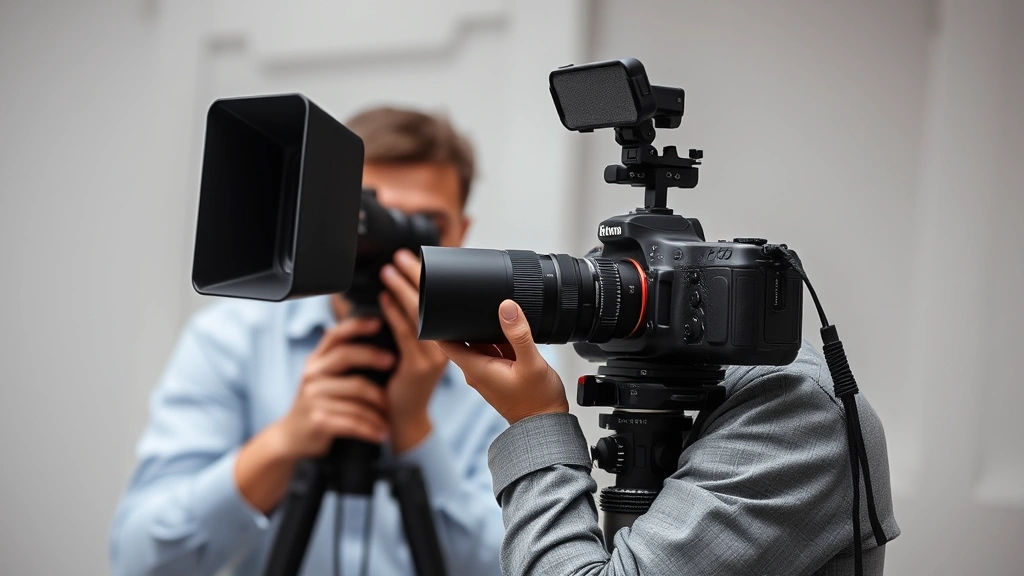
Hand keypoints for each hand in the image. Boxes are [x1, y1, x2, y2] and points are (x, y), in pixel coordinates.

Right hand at [271, 315, 394, 458]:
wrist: (292, 438)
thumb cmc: (318, 405)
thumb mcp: (322, 379)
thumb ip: (339, 361)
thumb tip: (371, 336)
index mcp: (315, 362)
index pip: (335, 336)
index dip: (356, 326)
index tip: (379, 322)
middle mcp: (312, 375)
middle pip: (346, 357)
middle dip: (373, 357)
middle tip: (395, 363)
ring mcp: (312, 398)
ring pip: (356, 394)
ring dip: (379, 407)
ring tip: (391, 416)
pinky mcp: (318, 420)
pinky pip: (353, 422)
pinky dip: (371, 429)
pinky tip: (382, 434)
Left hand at [379, 248, 449, 452]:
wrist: (404, 417)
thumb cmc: (406, 383)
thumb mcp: (413, 351)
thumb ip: (410, 326)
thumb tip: (395, 295)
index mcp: (449, 341)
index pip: (441, 305)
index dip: (430, 282)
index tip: (418, 260)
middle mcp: (446, 347)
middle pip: (433, 304)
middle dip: (416, 277)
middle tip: (402, 256)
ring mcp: (433, 357)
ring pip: (419, 316)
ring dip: (403, 290)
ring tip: (389, 271)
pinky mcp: (418, 367)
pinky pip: (406, 334)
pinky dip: (394, 314)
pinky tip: (384, 299)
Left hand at [435, 300, 567, 424]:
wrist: (546, 423)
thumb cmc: (538, 401)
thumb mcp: (531, 363)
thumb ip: (519, 334)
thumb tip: (507, 307)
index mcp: (476, 369)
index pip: (445, 343)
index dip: (442, 323)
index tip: (446, 305)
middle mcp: (477, 371)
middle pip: (461, 339)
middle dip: (467, 321)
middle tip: (482, 305)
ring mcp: (487, 372)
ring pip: (479, 342)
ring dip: (486, 330)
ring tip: (502, 319)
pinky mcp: (498, 373)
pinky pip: (493, 349)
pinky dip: (498, 339)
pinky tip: (512, 334)